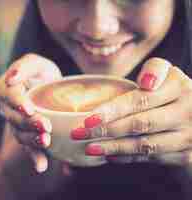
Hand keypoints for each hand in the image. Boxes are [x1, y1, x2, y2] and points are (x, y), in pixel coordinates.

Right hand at [0, 53, 62, 172]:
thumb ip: (25, 66)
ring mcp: (15, 123)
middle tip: (45, 126)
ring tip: (46, 142)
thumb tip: (12, 78)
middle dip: (29, 123)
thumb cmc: (42, 73)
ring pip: (20, 133)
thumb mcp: (36, 63)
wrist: (49, 88)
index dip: (18, 103)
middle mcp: (7, 108)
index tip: (30, 109)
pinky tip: (41, 166)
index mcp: (6, 88)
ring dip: (32, 140)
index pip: (9, 95)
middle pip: (15, 117)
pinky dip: (34, 157)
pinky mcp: (26, 134)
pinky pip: (28, 147)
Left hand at [70, 57, 191, 165]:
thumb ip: (154, 70)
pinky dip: (128, 157)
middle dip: (105, 130)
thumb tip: (145, 82)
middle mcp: (187, 111)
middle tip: (78, 133)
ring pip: (144, 145)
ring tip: (89, 148)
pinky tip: (109, 155)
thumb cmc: (174, 92)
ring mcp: (188, 136)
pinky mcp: (186, 155)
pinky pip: (151, 158)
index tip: (88, 119)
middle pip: (139, 124)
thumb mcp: (168, 75)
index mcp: (179, 87)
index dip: (112, 110)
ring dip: (113, 147)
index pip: (140, 100)